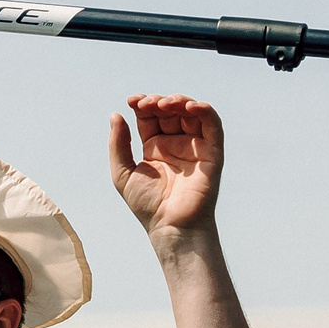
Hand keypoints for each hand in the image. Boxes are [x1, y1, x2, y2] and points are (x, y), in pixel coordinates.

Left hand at [110, 96, 223, 244]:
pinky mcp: (212, 153)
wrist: (170, 226)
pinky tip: (191, 107)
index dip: (143, 104)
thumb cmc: (148, 206)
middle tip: (148, 104)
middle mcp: (176, 143)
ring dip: (180, 101)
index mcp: (156, 147)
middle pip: (171, 111)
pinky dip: (205, 111)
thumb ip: (118, 145)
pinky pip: (213, 126)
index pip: (151, 116)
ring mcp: (195, 147)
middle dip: (159, 101)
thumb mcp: (122, 173)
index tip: (132, 101)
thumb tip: (115, 114)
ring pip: (192, 113)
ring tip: (167, 104)